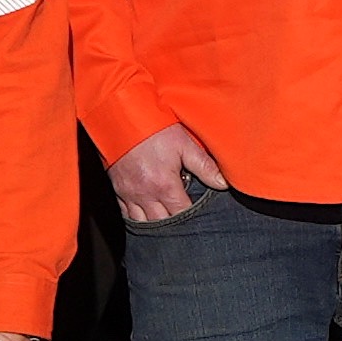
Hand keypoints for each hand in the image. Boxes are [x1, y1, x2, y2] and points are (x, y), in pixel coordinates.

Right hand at [105, 121, 227, 225]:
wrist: (122, 117)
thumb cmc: (154, 128)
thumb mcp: (184, 144)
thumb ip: (205, 166)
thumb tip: (223, 184)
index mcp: (164, 186)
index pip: (182, 213)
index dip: (193, 215)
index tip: (200, 213)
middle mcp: (145, 195)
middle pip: (163, 223)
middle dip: (175, 222)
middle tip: (185, 217)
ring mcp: (129, 194)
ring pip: (143, 222)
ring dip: (156, 222)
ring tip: (167, 217)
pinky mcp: (118, 190)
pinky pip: (126, 214)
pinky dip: (137, 217)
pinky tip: (147, 213)